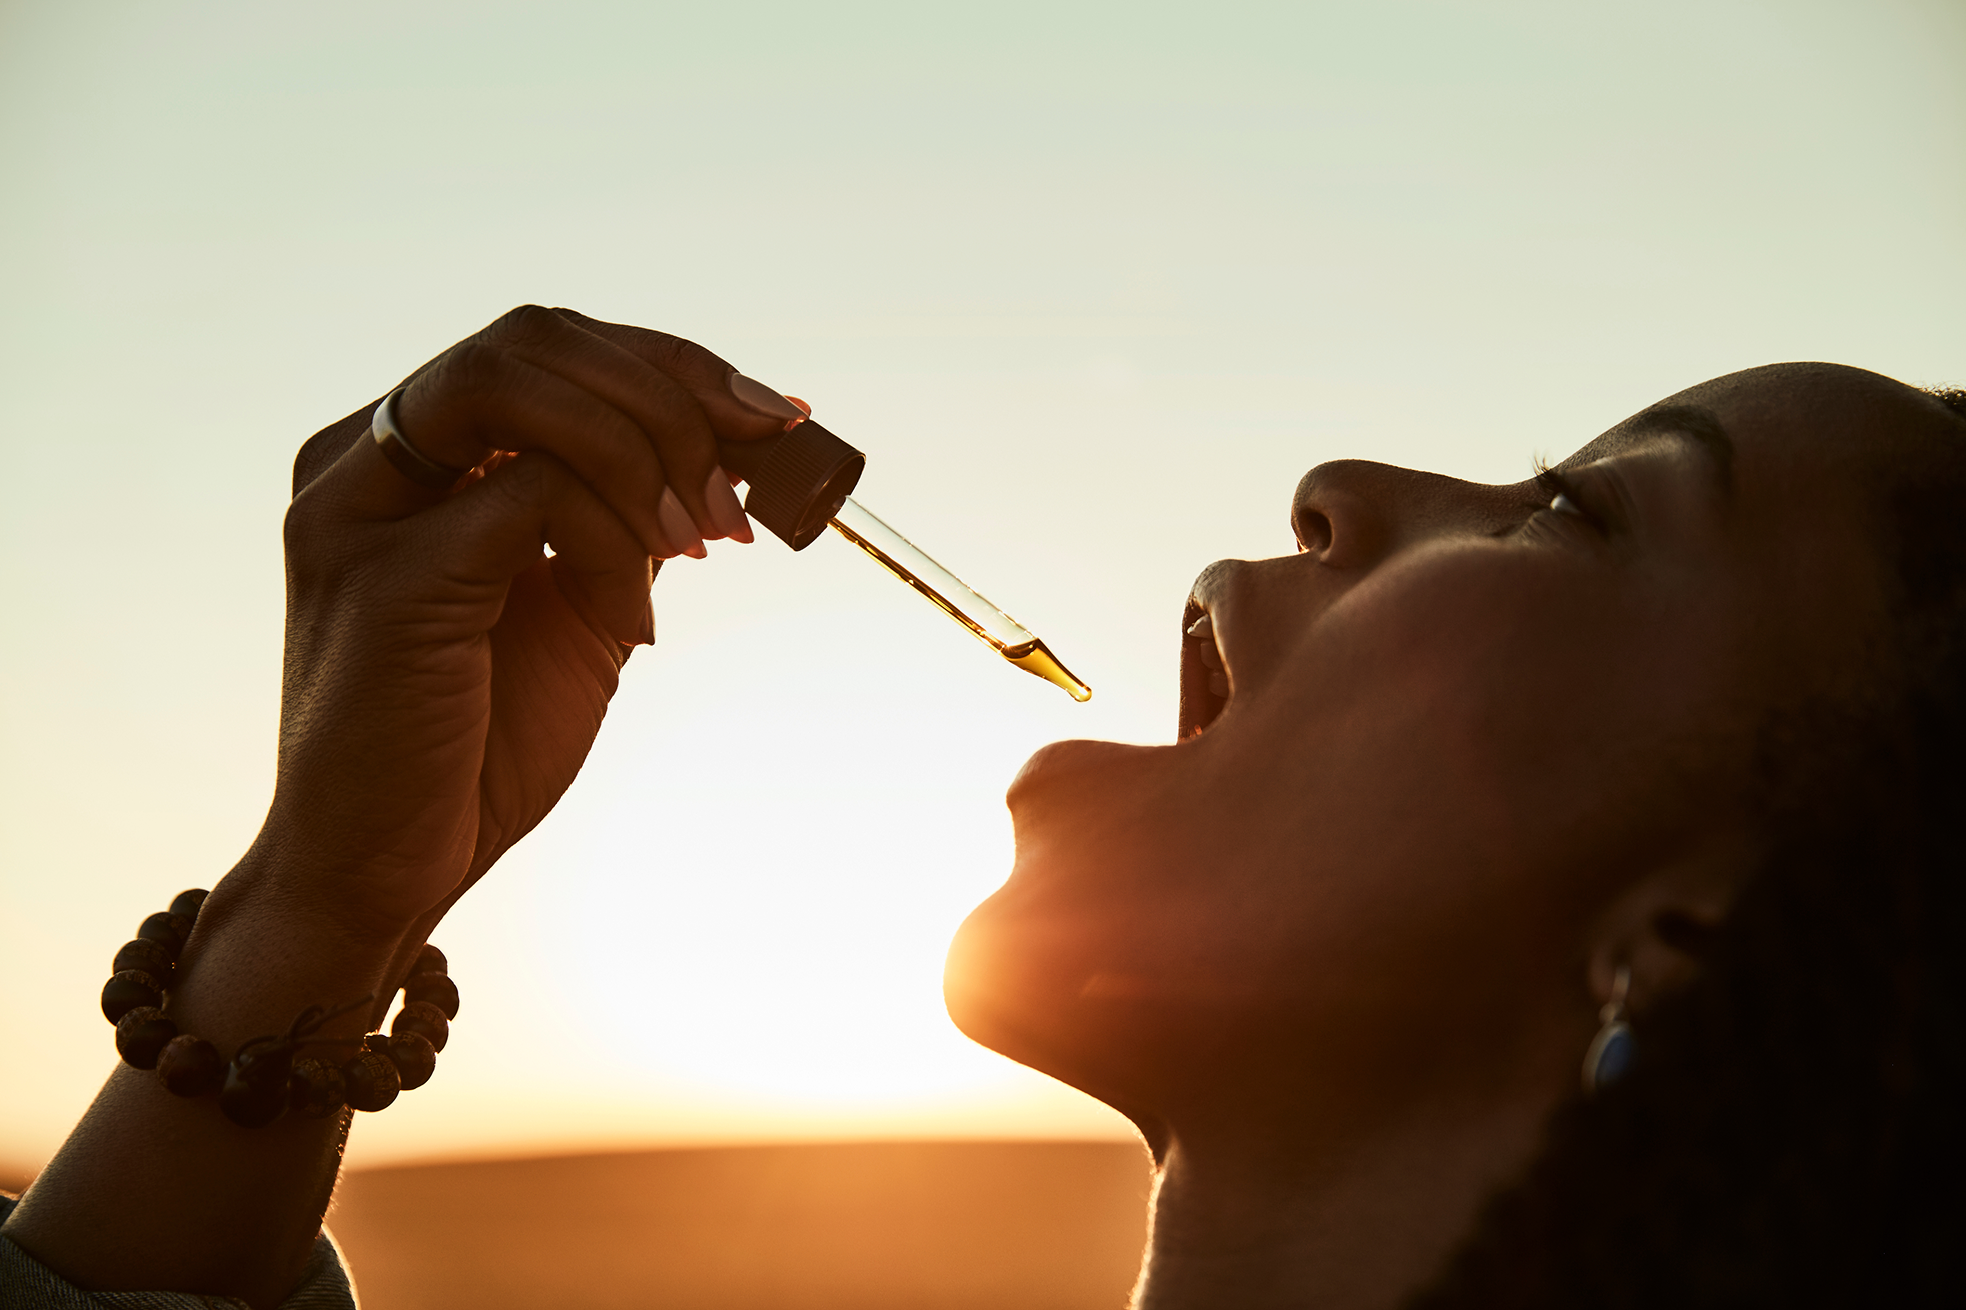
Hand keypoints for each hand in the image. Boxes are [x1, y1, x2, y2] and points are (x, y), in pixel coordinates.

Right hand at [248, 306, 808, 952]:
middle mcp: (364, 461)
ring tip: (702, 541)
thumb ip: (631, 520)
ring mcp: (359, 509)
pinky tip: (632, 620)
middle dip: (673, 394)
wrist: (388, 870)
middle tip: (752, 476)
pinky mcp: (381, 573)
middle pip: (537, 337)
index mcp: (408, 457)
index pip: (549, 348)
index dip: (674, 367)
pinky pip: (532, 492)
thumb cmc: (475, 746)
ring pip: (524, 385)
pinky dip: (612, 540)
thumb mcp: (581, 605)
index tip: (777, 419)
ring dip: (647, 451)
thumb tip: (738, 449)